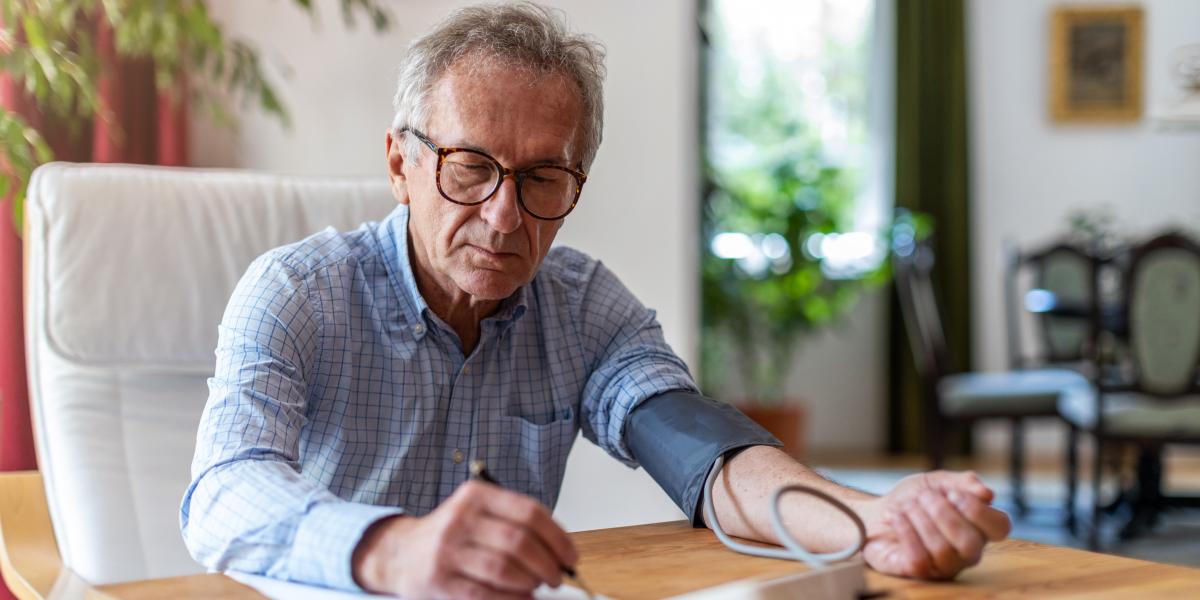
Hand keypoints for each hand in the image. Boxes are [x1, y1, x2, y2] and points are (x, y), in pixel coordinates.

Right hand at [352, 480, 577, 598]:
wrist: (400, 553)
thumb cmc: (451, 536)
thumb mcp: (479, 515)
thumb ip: (515, 525)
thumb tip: (560, 551)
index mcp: (477, 496)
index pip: (529, 512)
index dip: (557, 538)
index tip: (570, 556)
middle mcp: (461, 518)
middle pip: (519, 542)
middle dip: (548, 564)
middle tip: (557, 576)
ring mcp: (448, 549)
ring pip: (504, 569)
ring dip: (531, 583)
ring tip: (538, 587)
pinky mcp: (440, 580)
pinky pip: (485, 593)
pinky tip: (523, 599)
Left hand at [861, 470, 1010, 579]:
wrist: (876, 512)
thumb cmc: (913, 499)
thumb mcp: (937, 481)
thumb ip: (962, 482)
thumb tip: (987, 493)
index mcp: (978, 527)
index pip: (1000, 527)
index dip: (978, 510)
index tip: (953, 493)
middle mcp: (966, 551)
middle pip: (970, 543)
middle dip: (943, 514)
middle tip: (924, 497)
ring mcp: (943, 565)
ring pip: (943, 551)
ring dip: (920, 520)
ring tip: (907, 506)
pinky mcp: (918, 572)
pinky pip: (919, 559)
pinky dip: (905, 532)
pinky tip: (896, 518)